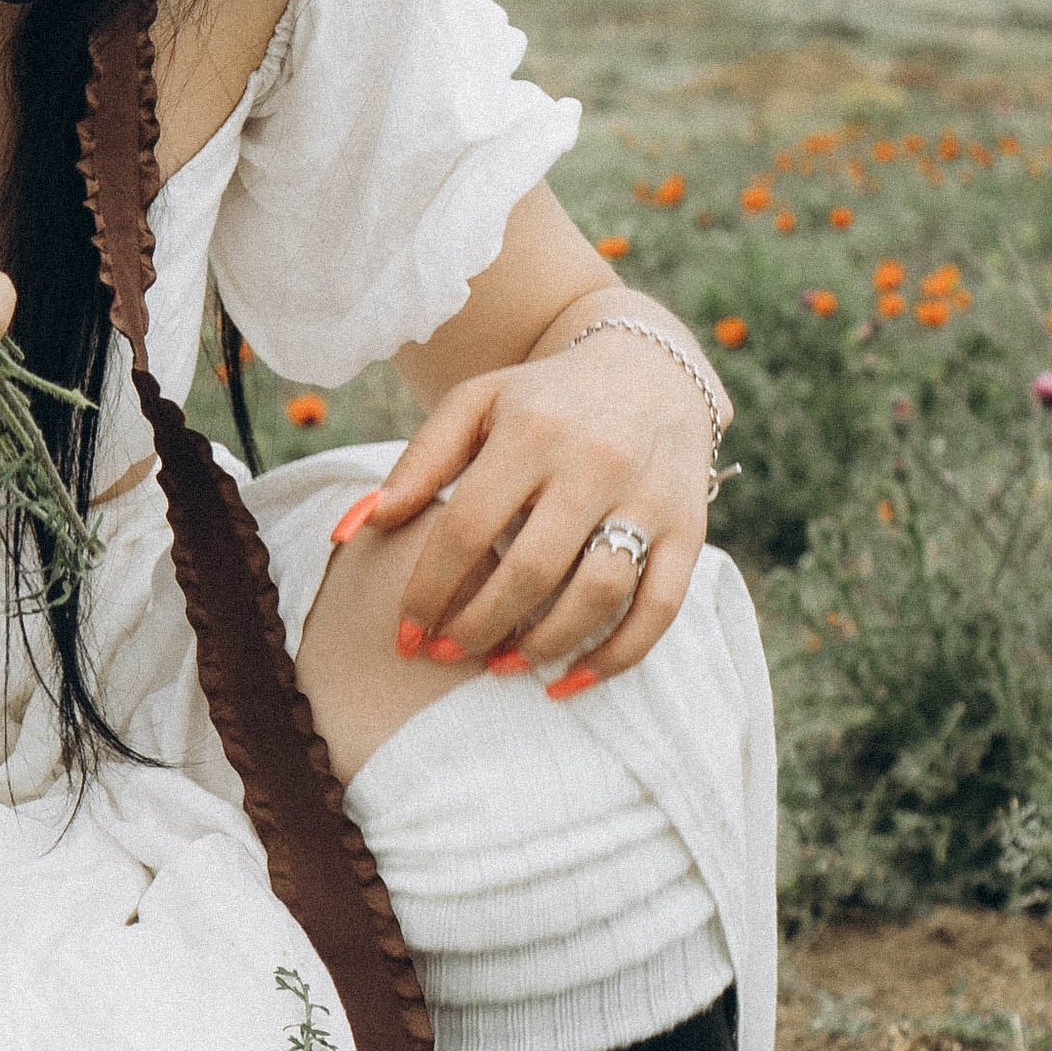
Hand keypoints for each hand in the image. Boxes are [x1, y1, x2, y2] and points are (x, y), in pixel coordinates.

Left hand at [352, 341, 714, 695]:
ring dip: (541, 645)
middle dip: (477, 626)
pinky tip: (568, 680)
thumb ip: (419, 461)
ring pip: (596, 595)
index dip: (430, 590)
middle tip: (444, 655)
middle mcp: (596, 462)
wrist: (648, 369)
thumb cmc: (543, 399)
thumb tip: (362, 525)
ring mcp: (649, 497)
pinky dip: (614, 656)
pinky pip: (658, 609)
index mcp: (533, 430)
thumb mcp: (476, 404)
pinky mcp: (689, 529)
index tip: (405, 633)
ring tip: (498, 665)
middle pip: (530, 570)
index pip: (468, 527)